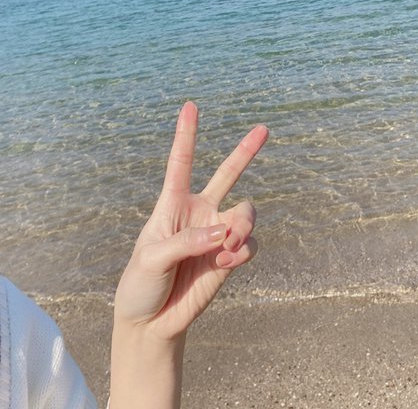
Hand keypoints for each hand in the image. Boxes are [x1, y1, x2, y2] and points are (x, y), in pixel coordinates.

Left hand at [114, 101, 267, 339]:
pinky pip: (250, 244)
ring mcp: (218, 233)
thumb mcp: (152, 258)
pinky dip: (242, 251)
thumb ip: (187, 240)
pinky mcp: (231, 257)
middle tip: (264, 129)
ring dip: (242, 226)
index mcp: (172, 203)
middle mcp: (200, 212)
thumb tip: (223, 232)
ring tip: (227, 245)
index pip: (182, 162)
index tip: (190, 106)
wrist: (153, 321)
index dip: (187, 133)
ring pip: (247, 213)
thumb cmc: (141, 283)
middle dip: (246, 151)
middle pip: (228, 174)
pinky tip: (226, 262)